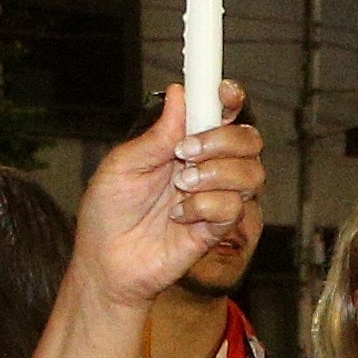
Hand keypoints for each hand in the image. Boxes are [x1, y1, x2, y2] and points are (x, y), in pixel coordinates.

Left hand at [70, 83, 266, 309]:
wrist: (105, 263)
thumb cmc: (108, 213)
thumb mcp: (122, 165)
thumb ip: (156, 135)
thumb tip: (179, 93)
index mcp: (184, 144)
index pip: (222, 114)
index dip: (230, 99)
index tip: (223, 93)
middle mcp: (207, 168)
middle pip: (249, 140)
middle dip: (224, 139)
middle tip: (185, 152)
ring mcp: (214, 198)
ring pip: (251, 173)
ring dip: (216, 173)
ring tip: (181, 185)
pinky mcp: (216, 229)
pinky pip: (233, 207)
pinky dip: (205, 206)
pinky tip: (178, 215)